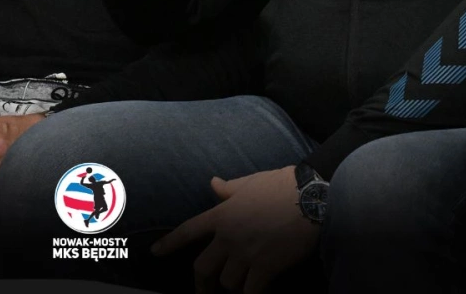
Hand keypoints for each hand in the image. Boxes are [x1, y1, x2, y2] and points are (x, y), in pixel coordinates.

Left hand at [154, 167, 319, 293]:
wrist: (310, 197)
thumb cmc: (281, 186)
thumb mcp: (249, 182)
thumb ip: (228, 188)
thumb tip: (213, 183)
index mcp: (221, 215)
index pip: (188, 231)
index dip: (170, 243)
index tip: (155, 252)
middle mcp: (228, 236)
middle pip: (202, 268)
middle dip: (202, 284)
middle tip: (205, 291)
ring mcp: (245, 253)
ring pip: (227, 282)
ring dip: (233, 286)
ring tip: (242, 284)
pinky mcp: (265, 267)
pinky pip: (250, 291)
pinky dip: (252, 293)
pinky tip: (259, 290)